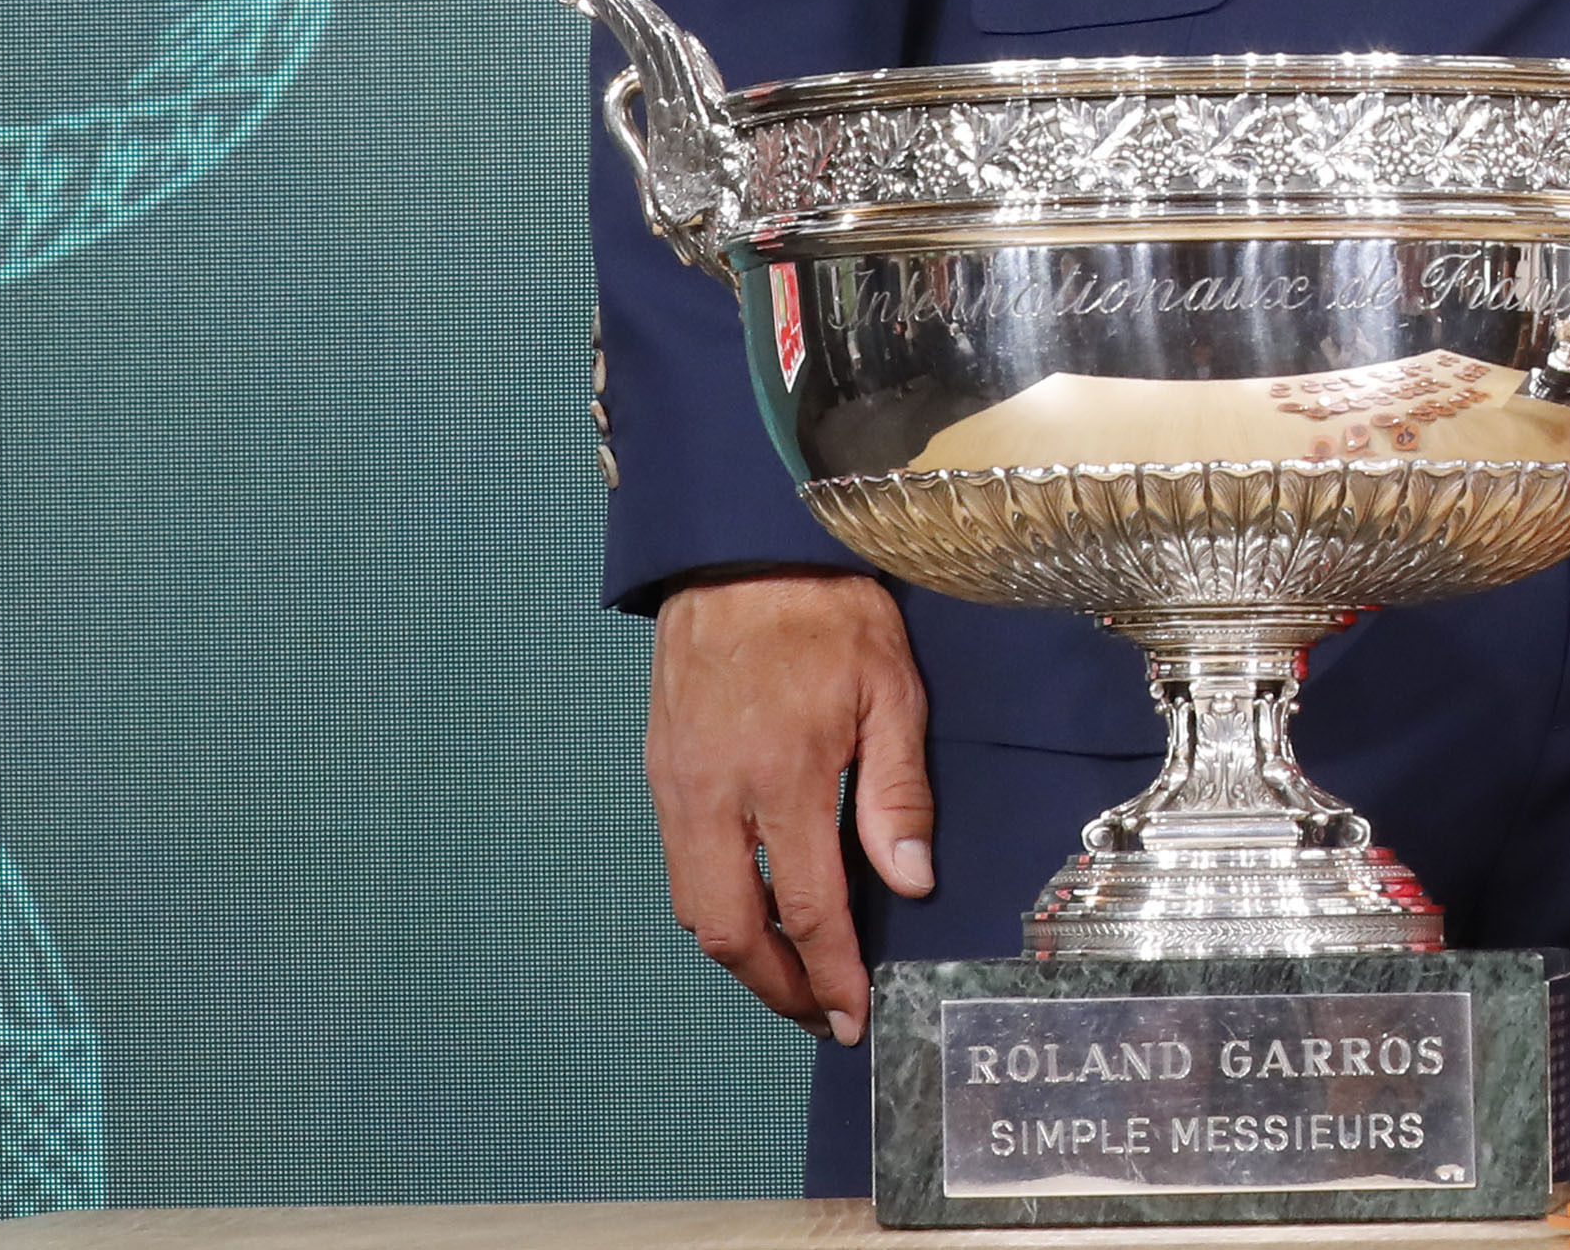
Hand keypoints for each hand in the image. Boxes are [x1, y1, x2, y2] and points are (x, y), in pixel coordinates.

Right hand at [647, 570, 933, 1044]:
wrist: (740, 553)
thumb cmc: (828, 611)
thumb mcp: (891, 688)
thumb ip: (897, 791)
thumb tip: (910, 882)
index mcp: (783, 775)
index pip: (808, 907)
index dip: (832, 974)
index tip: (854, 1016)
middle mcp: (715, 794)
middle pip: (730, 931)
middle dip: (777, 988)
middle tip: (822, 1014)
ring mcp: (677, 787)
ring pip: (694, 908)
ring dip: (742, 954)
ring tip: (795, 976)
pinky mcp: (659, 774)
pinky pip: (680, 866)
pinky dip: (718, 906)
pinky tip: (758, 909)